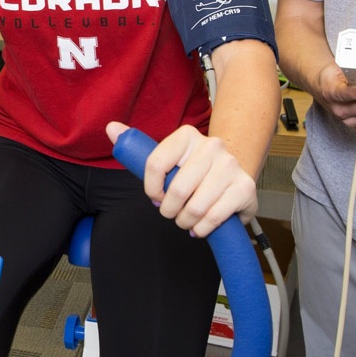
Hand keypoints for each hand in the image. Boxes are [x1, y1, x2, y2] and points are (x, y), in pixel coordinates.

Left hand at [113, 122, 255, 237]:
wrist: (232, 173)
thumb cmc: (193, 170)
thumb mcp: (166, 157)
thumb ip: (137, 144)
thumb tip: (110, 128)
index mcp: (187, 135)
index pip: (156, 164)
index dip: (151, 189)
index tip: (156, 197)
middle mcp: (212, 146)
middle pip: (177, 189)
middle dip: (169, 210)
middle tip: (172, 213)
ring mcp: (231, 166)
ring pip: (196, 207)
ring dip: (186, 221)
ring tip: (186, 219)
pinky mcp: (245, 187)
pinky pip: (214, 217)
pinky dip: (203, 228)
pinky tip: (201, 226)